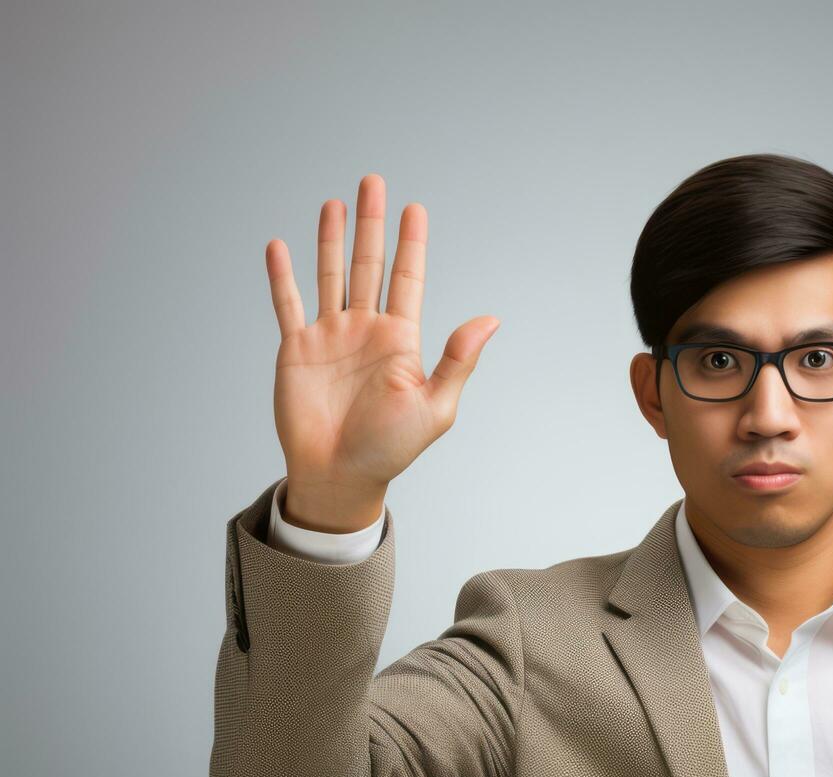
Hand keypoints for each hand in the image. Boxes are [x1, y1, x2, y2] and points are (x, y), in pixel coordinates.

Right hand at [265, 173, 499, 510]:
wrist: (340, 475)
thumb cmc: (391, 449)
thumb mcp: (435, 406)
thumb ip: (458, 360)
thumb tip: (491, 319)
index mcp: (400, 340)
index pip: (407, 279)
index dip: (411, 243)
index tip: (415, 208)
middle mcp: (366, 330)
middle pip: (369, 264)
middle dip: (372, 224)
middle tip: (373, 182)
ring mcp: (330, 337)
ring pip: (330, 274)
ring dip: (330, 239)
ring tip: (334, 203)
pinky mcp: (296, 350)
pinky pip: (288, 305)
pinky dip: (282, 276)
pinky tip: (280, 245)